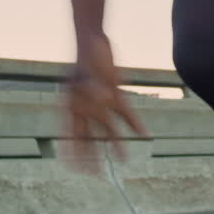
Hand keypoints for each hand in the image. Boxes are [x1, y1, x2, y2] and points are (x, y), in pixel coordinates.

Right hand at [62, 34, 147, 175]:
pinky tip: (143, 135)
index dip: (72, 152)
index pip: (70, 133)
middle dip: (93, 156)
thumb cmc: (86, 54)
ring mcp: (101, 101)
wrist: (94, 37)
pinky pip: (125, 112)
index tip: (74, 169)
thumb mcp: (88, 70)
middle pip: (89, 137)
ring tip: (124, 160)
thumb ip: (95, 86)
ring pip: (108, 128)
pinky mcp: (116, 93)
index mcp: (72, 104)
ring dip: (116, 144)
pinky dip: (134, 123)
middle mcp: (85, 106)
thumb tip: (105, 99)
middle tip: (98, 176)